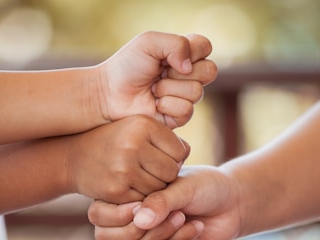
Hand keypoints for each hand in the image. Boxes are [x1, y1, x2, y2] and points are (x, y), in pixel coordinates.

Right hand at [64, 115, 188, 203]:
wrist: (73, 157)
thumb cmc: (114, 142)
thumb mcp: (137, 128)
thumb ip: (165, 137)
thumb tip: (186, 153)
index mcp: (142, 124)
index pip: (180, 151)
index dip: (173, 158)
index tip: (158, 158)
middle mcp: (133, 144)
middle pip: (172, 172)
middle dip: (165, 176)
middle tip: (150, 172)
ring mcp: (123, 168)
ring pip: (159, 189)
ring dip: (153, 189)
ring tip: (139, 179)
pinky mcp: (116, 190)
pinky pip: (143, 202)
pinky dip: (139, 199)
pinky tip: (128, 188)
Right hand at [89, 165, 240, 239]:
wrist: (233, 204)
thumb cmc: (207, 186)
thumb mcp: (184, 186)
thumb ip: (161, 201)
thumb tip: (138, 220)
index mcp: (127, 194)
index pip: (99, 211)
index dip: (119, 212)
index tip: (144, 204)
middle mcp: (129, 217)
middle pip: (106, 235)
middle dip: (137, 229)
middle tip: (172, 213)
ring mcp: (143, 238)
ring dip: (157, 237)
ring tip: (184, 217)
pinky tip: (195, 227)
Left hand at [99, 31, 217, 128]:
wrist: (109, 94)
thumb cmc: (126, 66)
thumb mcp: (149, 42)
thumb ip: (176, 44)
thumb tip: (189, 67)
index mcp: (184, 54)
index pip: (206, 47)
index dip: (192, 51)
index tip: (168, 55)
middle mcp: (188, 75)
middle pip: (210, 71)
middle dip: (180, 72)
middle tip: (160, 73)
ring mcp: (185, 97)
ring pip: (197, 92)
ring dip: (169, 89)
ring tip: (152, 89)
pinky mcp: (179, 117)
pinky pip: (187, 110)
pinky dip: (167, 105)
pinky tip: (154, 104)